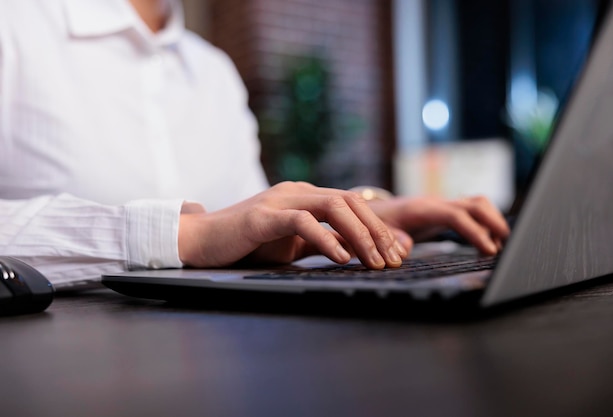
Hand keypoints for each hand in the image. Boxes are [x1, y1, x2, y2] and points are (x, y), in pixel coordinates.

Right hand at [178, 182, 409, 268]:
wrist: (201, 240)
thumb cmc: (247, 243)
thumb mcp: (293, 243)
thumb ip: (323, 241)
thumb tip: (356, 251)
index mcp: (306, 196)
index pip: (353, 205)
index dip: (378, 228)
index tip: (396, 254)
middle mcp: (297, 192)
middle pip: (350, 201)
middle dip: (377, 231)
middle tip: (393, 260)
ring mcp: (280, 200)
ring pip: (333, 206)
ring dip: (360, 234)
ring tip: (375, 261)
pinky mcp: (262, 217)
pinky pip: (302, 222)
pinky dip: (326, 238)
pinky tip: (342, 258)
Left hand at [368, 195, 509, 254]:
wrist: (367, 210)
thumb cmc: (372, 222)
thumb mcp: (374, 232)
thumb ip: (389, 239)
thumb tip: (405, 249)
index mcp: (421, 209)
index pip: (455, 215)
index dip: (475, 231)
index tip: (489, 250)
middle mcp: (435, 204)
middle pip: (474, 203)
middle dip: (494, 222)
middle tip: (507, 245)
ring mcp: (442, 206)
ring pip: (477, 204)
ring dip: (493, 221)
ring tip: (501, 245)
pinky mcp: (444, 212)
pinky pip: (472, 212)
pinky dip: (485, 224)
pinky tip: (489, 243)